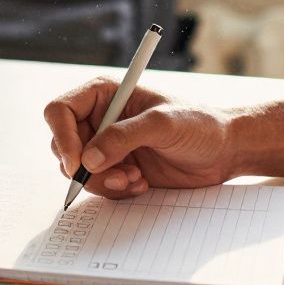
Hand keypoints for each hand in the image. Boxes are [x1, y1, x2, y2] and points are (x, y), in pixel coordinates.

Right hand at [42, 78, 236, 199]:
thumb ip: (124, 137)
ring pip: (77, 170)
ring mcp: (106, 145)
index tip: (78, 163)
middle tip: (119, 175)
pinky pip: (97, 185)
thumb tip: (89, 159)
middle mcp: (100, 118)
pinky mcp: (116, 168)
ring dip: (103, 181)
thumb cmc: (200, 125)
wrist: (224, 151)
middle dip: (85, 167)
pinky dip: (114, 190)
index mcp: (104, 94)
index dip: (63, 137)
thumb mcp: (163, 124)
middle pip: (62, 145)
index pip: (60, 111)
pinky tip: (141, 184)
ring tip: (135, 179)